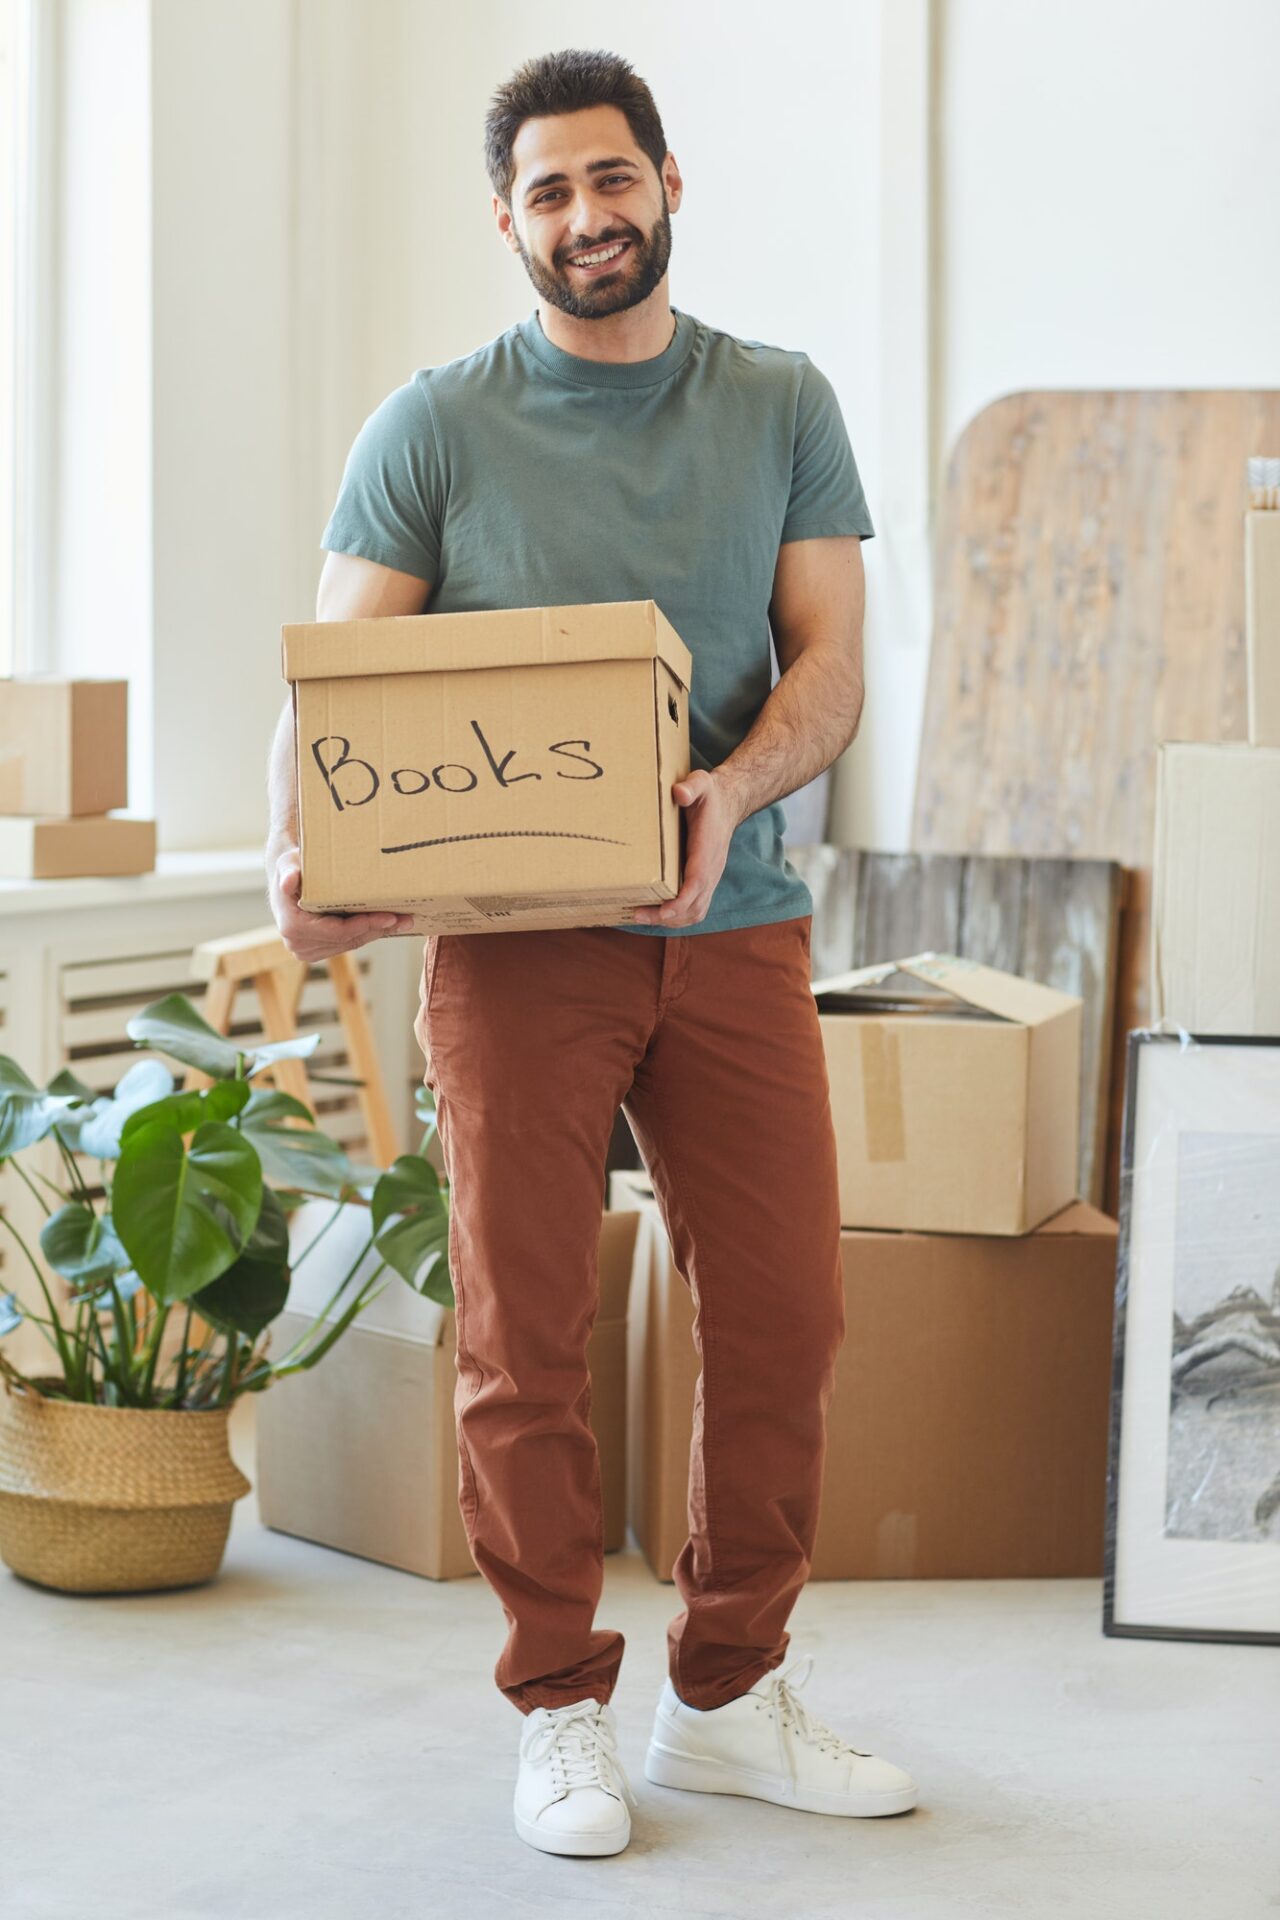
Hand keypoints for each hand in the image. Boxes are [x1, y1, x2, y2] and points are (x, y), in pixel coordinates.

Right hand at [268, 847, 414, 960]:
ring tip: (402, 921)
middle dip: (378, 929)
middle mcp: (298, 944)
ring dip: (376, 933)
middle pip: (348, 941)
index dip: (365, 925)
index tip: (389, 916)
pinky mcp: (318, 951)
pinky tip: (385, 924)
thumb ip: (288, 871)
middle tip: (405, 919)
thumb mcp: (288, 863)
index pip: (338, 932)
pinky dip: (367, 933)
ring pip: (351, 944)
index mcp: (293, 927)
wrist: (287, 877)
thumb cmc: (291, 866)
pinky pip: (348, 943)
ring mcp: (307, 951)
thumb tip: (288, 881)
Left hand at [629, 770, 738, 928]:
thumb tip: (678, 793)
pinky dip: (676, 917)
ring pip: (695, 912)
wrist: (727, 804)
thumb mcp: (701, 782)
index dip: (681, 901)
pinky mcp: (704, 881)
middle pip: (694, 906)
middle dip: (667, 916)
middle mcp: (711, 869)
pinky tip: (655, 913)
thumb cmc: (709, 795)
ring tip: (641, 917)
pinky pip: (694, 908)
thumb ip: (691, 786)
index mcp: (707, 850)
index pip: (697, 883)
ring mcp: (709, 878)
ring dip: (671, 920)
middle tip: (637, 914)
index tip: (663, 911)